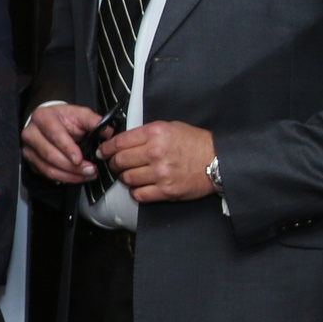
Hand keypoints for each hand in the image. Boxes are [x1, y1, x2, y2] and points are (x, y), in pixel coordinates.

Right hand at [24, 102, 107, 185]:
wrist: (50, 123)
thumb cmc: (65, 119)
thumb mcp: (80, 114)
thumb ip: (94, 121)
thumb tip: (108, 132)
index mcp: (42, 117)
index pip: (53, 133)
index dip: (67, 147)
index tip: (79, 159)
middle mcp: (31, 133)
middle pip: (49, 154)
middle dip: (71, 166)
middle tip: (90, 170)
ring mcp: (29, 149)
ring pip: (47, 168)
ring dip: (69, 175)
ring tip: (87, 175)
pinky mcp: (31, 162)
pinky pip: (47, 175)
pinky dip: (64, 179)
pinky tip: (77, 177)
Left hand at [101, 120, 217, 202]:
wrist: (219, 161)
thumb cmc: (196, 143)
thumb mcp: (170, 127)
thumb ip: (146, 133)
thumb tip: (123, 141)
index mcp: (155, 133)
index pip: (119, 142)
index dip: (106, 148)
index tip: (103, 152)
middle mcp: (156, 152)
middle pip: (119, 161)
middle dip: (114, 164)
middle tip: (116, 165)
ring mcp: (161, 173)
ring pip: (127, 179)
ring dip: (125, 178)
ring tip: (131, 175)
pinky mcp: (166, 190)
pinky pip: (139, 194)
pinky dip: (136, 192)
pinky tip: (141, 187)